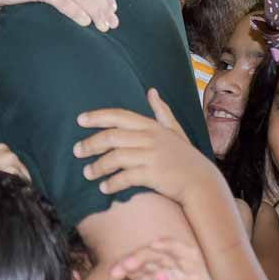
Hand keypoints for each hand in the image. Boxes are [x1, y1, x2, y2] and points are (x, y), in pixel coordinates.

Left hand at [73, 89, 215, 205]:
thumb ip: (161, 112)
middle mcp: (150, 138)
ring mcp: (152, 156)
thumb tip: (151, 91)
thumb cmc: (185, 157)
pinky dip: (112, 183)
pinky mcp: (153, 175)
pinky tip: (104, 188)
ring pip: (115, 157)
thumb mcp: (175, 131)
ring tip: (87, 173)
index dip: (97, 116)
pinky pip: (125, 177)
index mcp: (152, 126)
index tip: (79, 120)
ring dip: (98, 167)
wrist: (202, 183)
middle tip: (76, 151)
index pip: (119, 116)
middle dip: (90, 143)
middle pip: (112, 137)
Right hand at [109, 239, 216, 279]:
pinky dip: (122, 272)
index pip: (186, 254)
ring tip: (116, 273)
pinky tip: (114, 278)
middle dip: (142, 256)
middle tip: (127, 265)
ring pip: (143, 261)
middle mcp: (178, 274)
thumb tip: (160, 275)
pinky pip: (132, 272)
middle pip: (160, 254)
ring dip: (128, 263)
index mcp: (196, 279)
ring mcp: (160, 277)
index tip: (155, 245)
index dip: (172, 245)